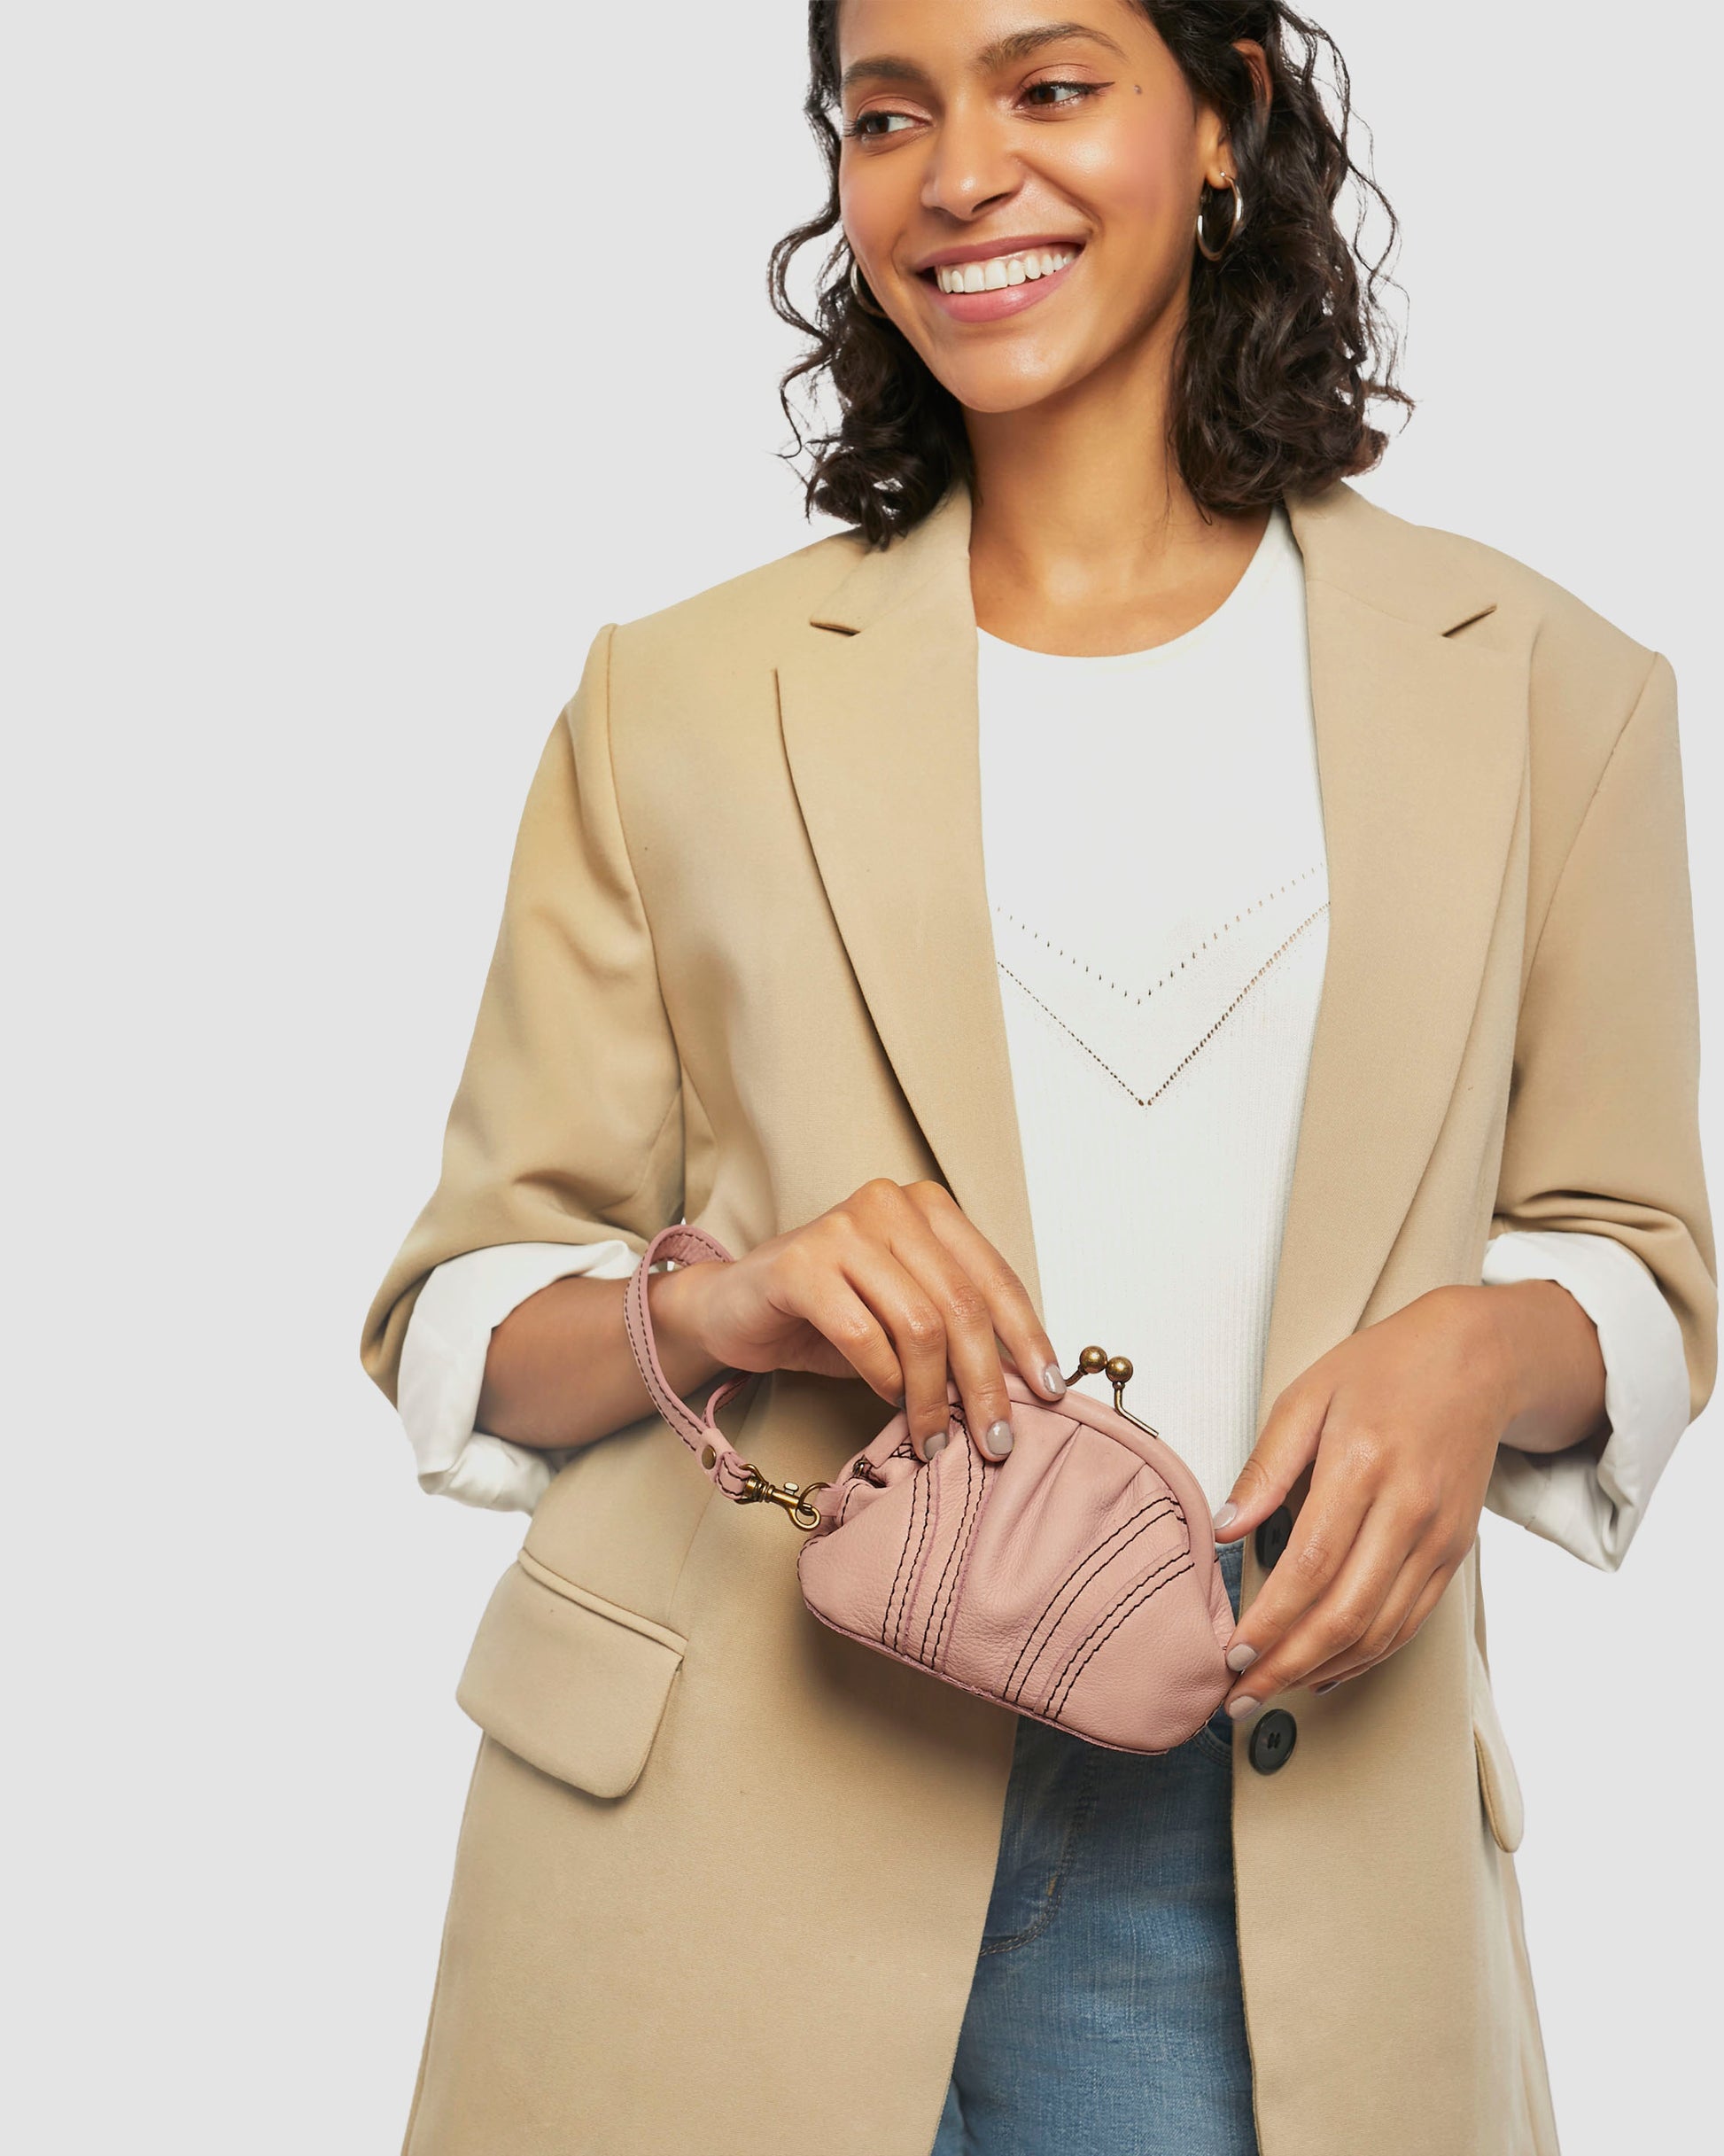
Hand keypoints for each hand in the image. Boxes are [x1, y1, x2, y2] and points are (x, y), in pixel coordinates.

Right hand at [655, 1178, 1067, 1461]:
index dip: (1027, 1338)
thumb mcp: (905, 1313)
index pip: (994, 1277)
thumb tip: (1024, 1386)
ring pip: (919, 1324)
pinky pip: (864, 1336)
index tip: (1047, 1391)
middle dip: (986, 1382)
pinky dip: (884, 1380)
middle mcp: (889, 1205)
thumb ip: (956, 1328)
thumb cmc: (829, 1313)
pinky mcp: (799, 1263)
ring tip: (935, 1436)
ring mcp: (842, 1228)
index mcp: (928, 1207)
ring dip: (933, 1395)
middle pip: (962, 1305)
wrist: (735, 1308)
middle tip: (995, 1439)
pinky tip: (888, 1401)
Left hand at [1211, 1280, 1607, 1714]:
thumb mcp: (1306, 1397)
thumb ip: (1265, 1467)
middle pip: (1345, 1614)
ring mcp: (1437, 1538)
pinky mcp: (1454, 1553)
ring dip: (1322, 1671)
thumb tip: (1226, 1529)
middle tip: (1238, 1695)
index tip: (1231, 1653)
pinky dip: (1365, 1656)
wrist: (1474, 1360)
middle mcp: (1408, 1511)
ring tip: (1271, 1690)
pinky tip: (1326, 1668)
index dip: (1270, 1622)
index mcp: (1362, 1466)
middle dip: (1286, 1666)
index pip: (1310, 1567)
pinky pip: (1409, 1622)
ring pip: (1380, 1631)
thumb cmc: (1383, 1370)